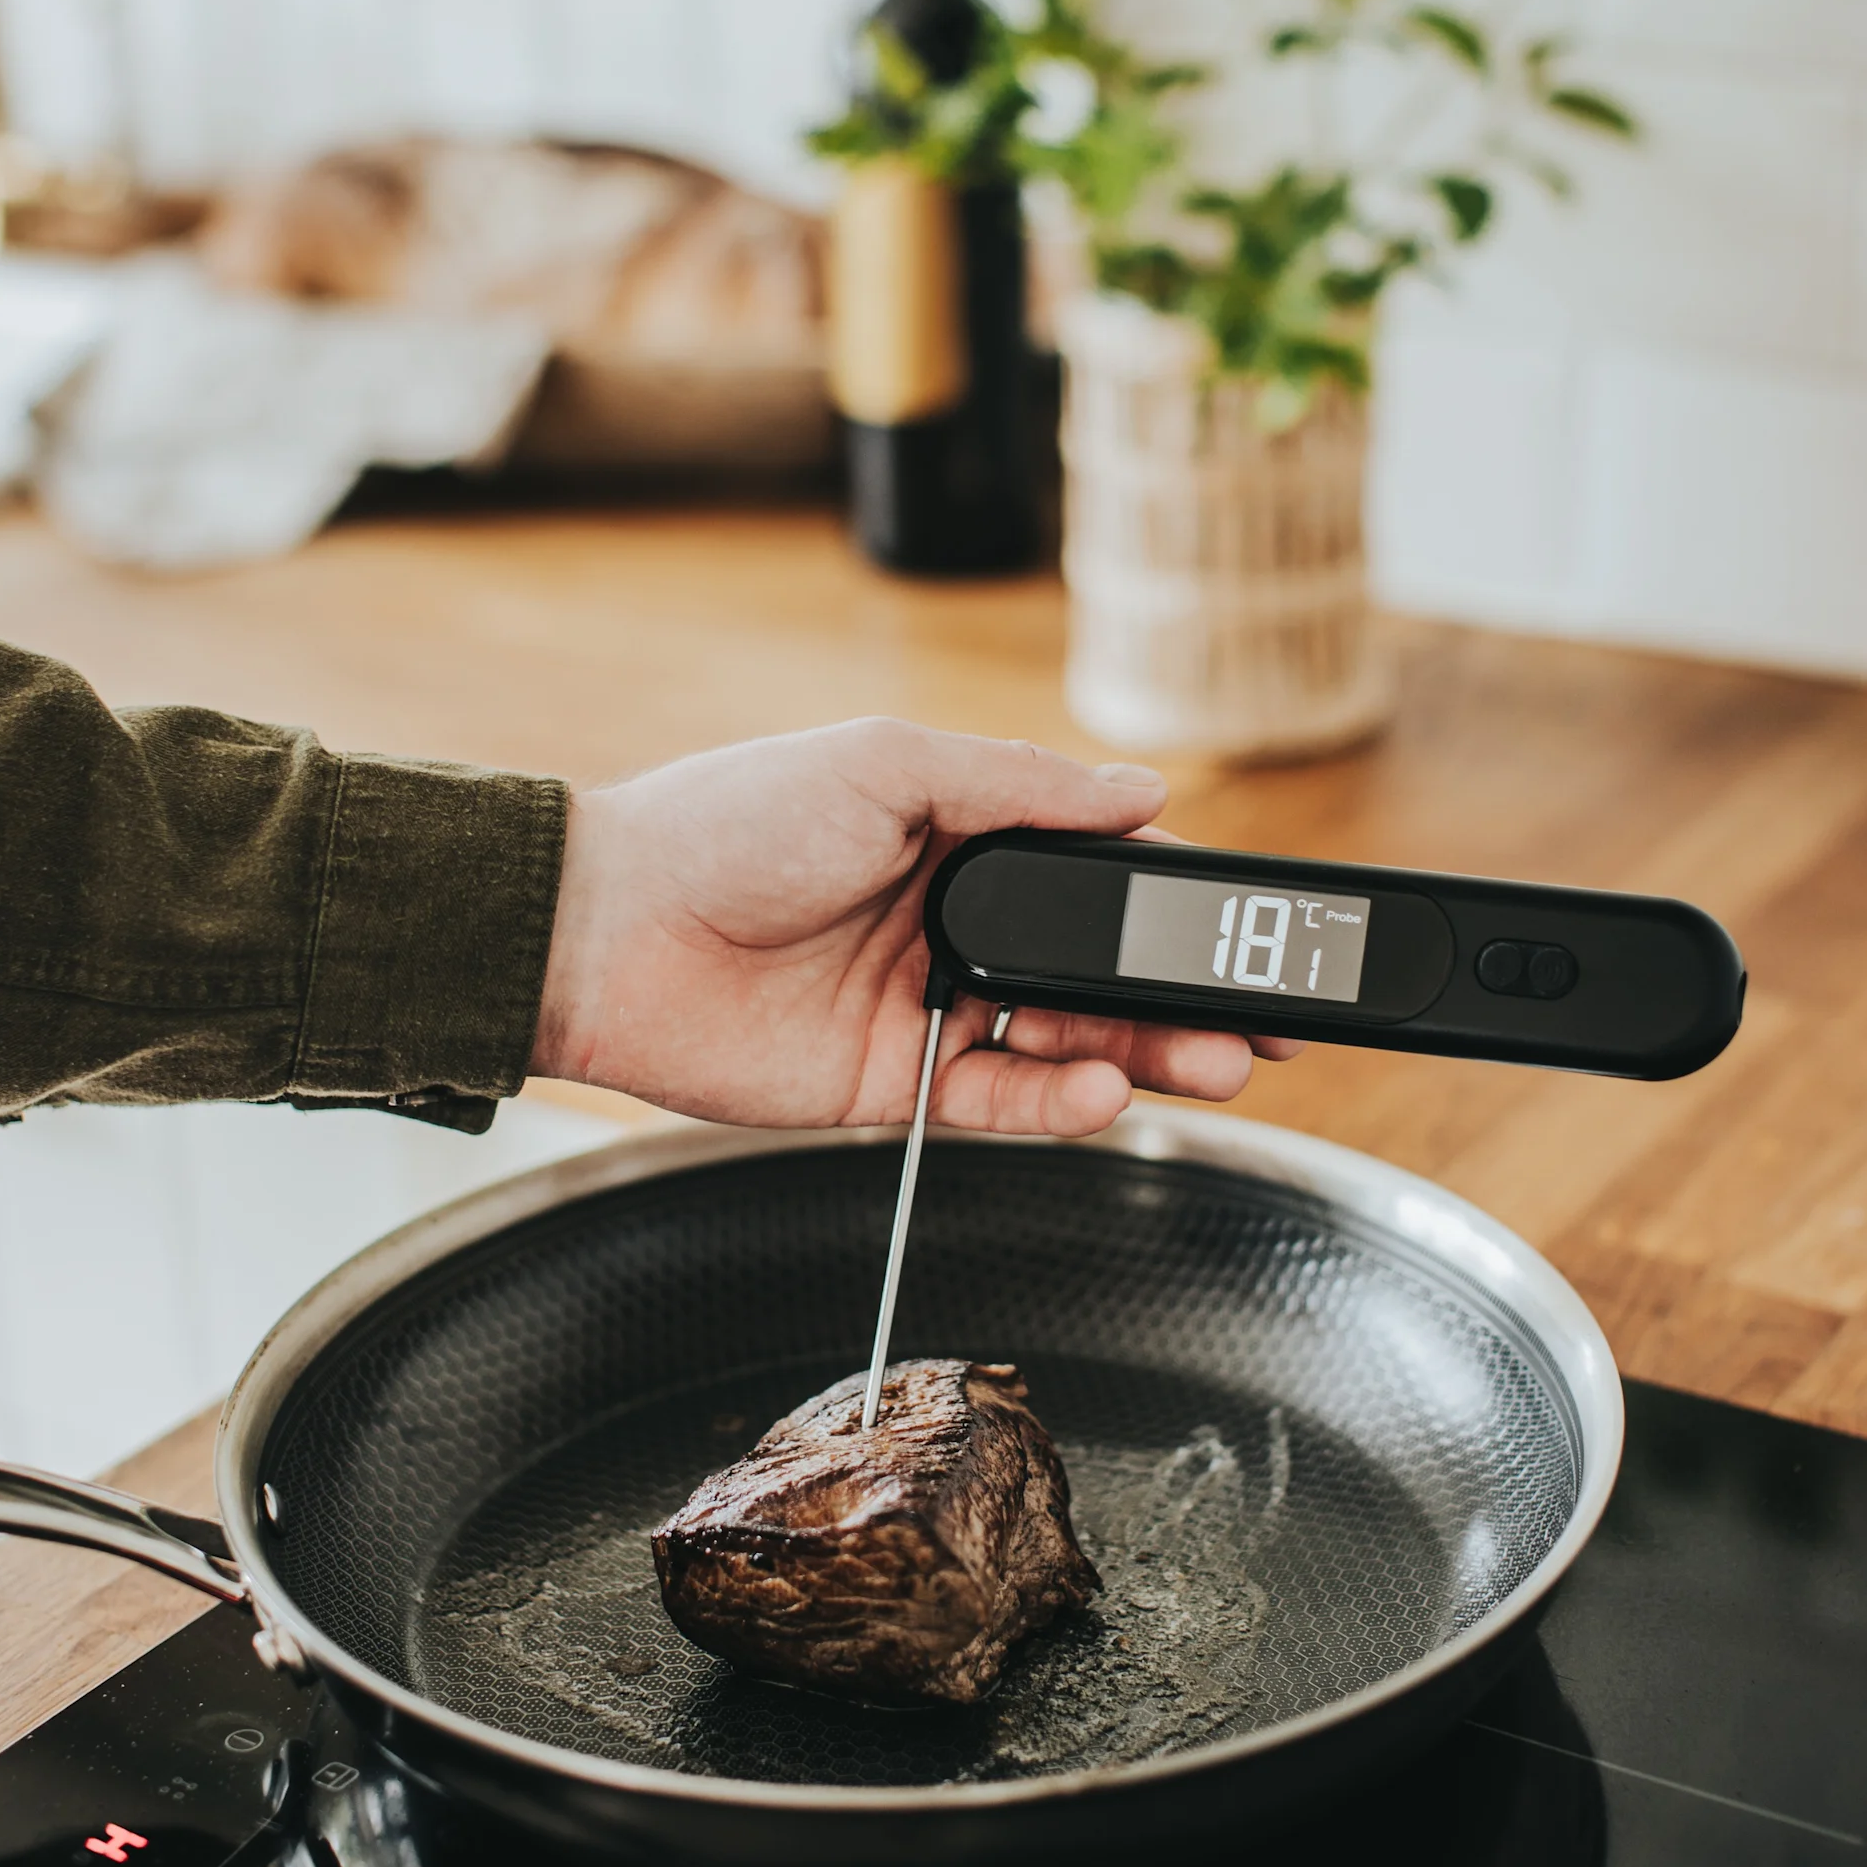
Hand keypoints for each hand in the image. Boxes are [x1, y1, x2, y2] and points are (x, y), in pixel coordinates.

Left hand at [531, 717, 1297, 1136]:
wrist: (604, 929)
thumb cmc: (726, 820)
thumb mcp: (886, 762)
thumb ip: (1020, 783)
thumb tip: (1144, 791)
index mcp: (961, 835)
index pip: (1099, 873)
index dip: (1175, 907)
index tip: (1251, 934)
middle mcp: (956, 925)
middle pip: (1099, 972)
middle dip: (1185, 1001)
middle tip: (1263, 1025)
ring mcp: (927, 1009)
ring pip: (1064, 1044)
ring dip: (1144, 1056)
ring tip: (1213, 1062)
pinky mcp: (888, 1087)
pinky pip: (996, 1104)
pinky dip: (1058, 1103)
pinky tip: (1102, 1090)